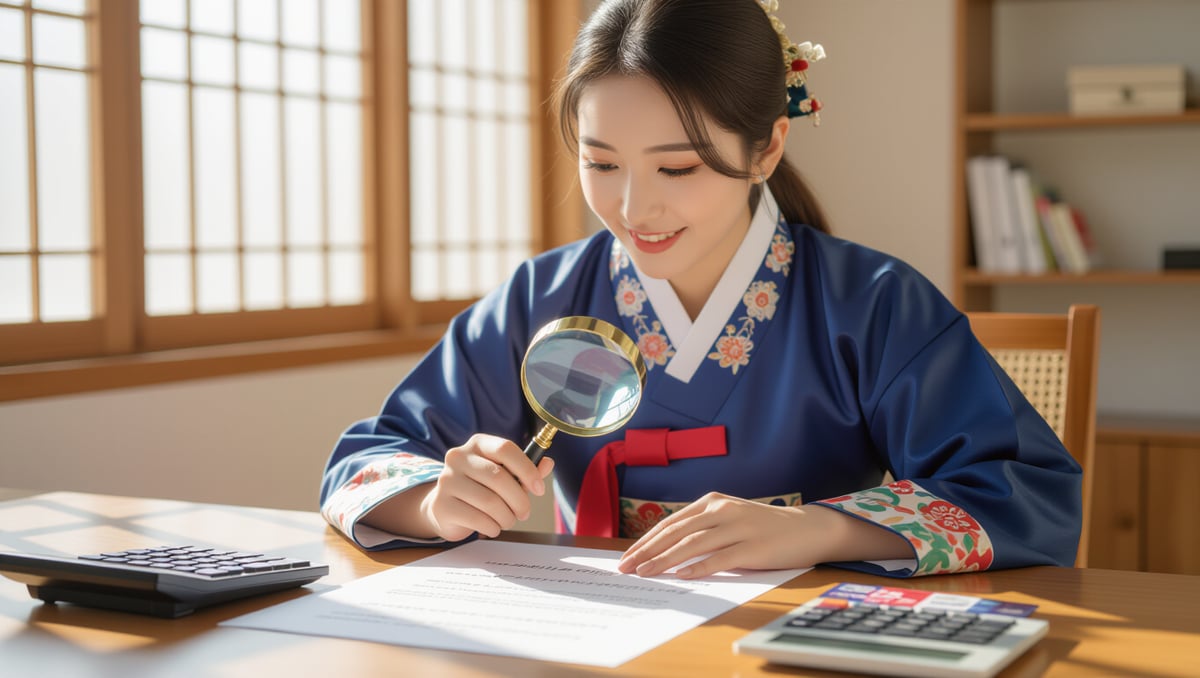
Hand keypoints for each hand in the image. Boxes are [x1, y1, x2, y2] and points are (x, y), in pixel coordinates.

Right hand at [420, 434, 554, 541]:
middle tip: (524, 513)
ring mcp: (447, 480)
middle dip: (519, 500)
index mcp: (477, 444)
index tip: (539, 489)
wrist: (444, 507)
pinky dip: (492, 527)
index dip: (527, 469)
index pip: (505, 449)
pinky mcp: (442, 505)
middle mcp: (458, 457)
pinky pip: (477, 519)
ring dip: (507, 517)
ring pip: (489, 501)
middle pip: (499, 478)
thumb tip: (548, 464)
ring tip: (508, 520)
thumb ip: (526, 470)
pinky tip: (492, 527)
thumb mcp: (505, 476)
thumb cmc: (480, 488)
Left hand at [617, 492, 881, 578]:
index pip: (671, 523)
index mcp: (712, 502)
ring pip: (693, 544)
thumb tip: (667, 549)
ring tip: (646, 573)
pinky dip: (700, 567)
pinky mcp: (753, 547)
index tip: (628, 557)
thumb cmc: (763, 526)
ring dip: (666, 560)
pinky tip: (682, 576)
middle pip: (676, 532)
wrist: (807, 528)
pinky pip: (721, 559)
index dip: (647, 541)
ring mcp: (738, 528)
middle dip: (648, 551)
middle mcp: (722, 511)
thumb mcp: (729, 518)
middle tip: (627, 568)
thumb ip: (702, 528)